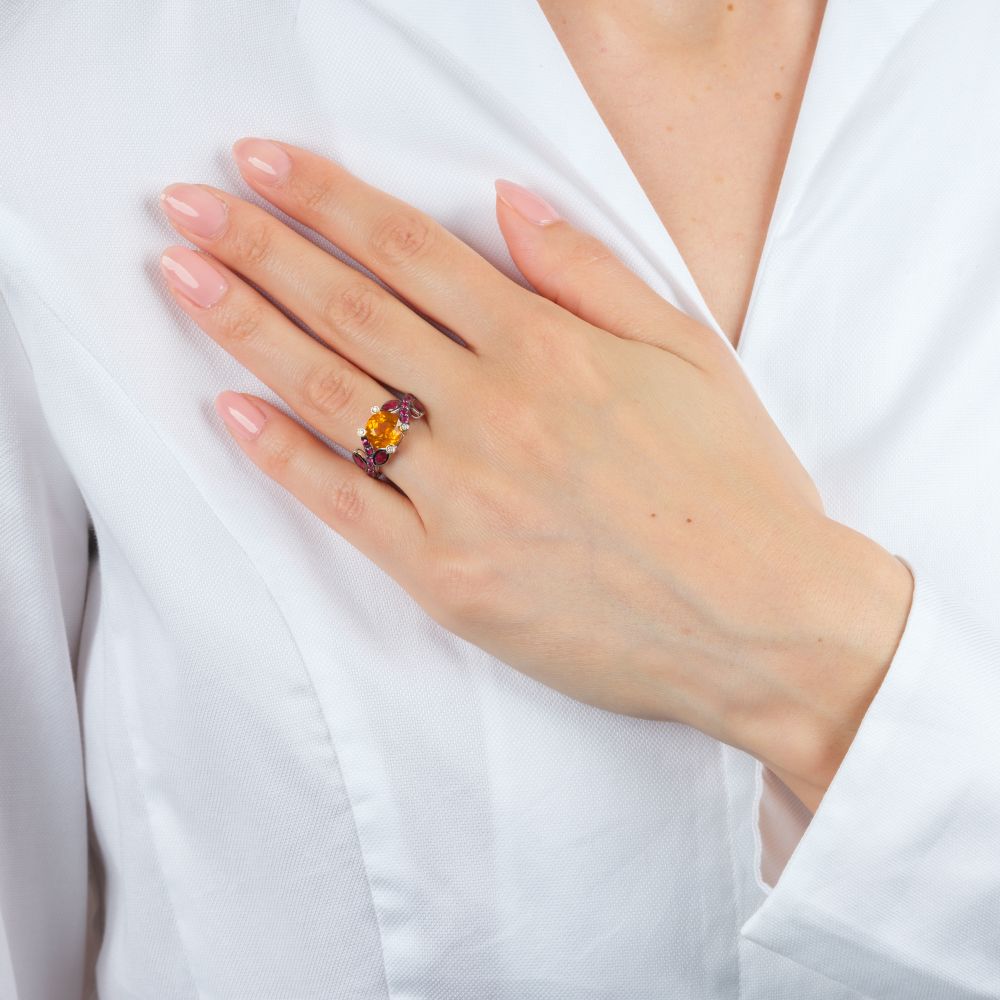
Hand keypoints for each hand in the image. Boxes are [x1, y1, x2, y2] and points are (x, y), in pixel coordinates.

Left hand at [157, 138, 913, 810]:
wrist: (761, 621)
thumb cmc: (735, 485)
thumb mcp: (688, 352)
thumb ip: (591, 273)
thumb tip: (506, 202)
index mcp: (550, 349)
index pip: (410, 251)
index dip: (326, 199)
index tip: (263, 163)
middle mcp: (494, 411)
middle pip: (350, 308)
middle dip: (259, 246)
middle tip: (186, 204)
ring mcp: (462, 498)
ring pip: (332, 395)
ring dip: (245, 328)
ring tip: (182, 277)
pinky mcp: (446, 577)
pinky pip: (345, 507)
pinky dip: (281, 456)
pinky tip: (229, 411)